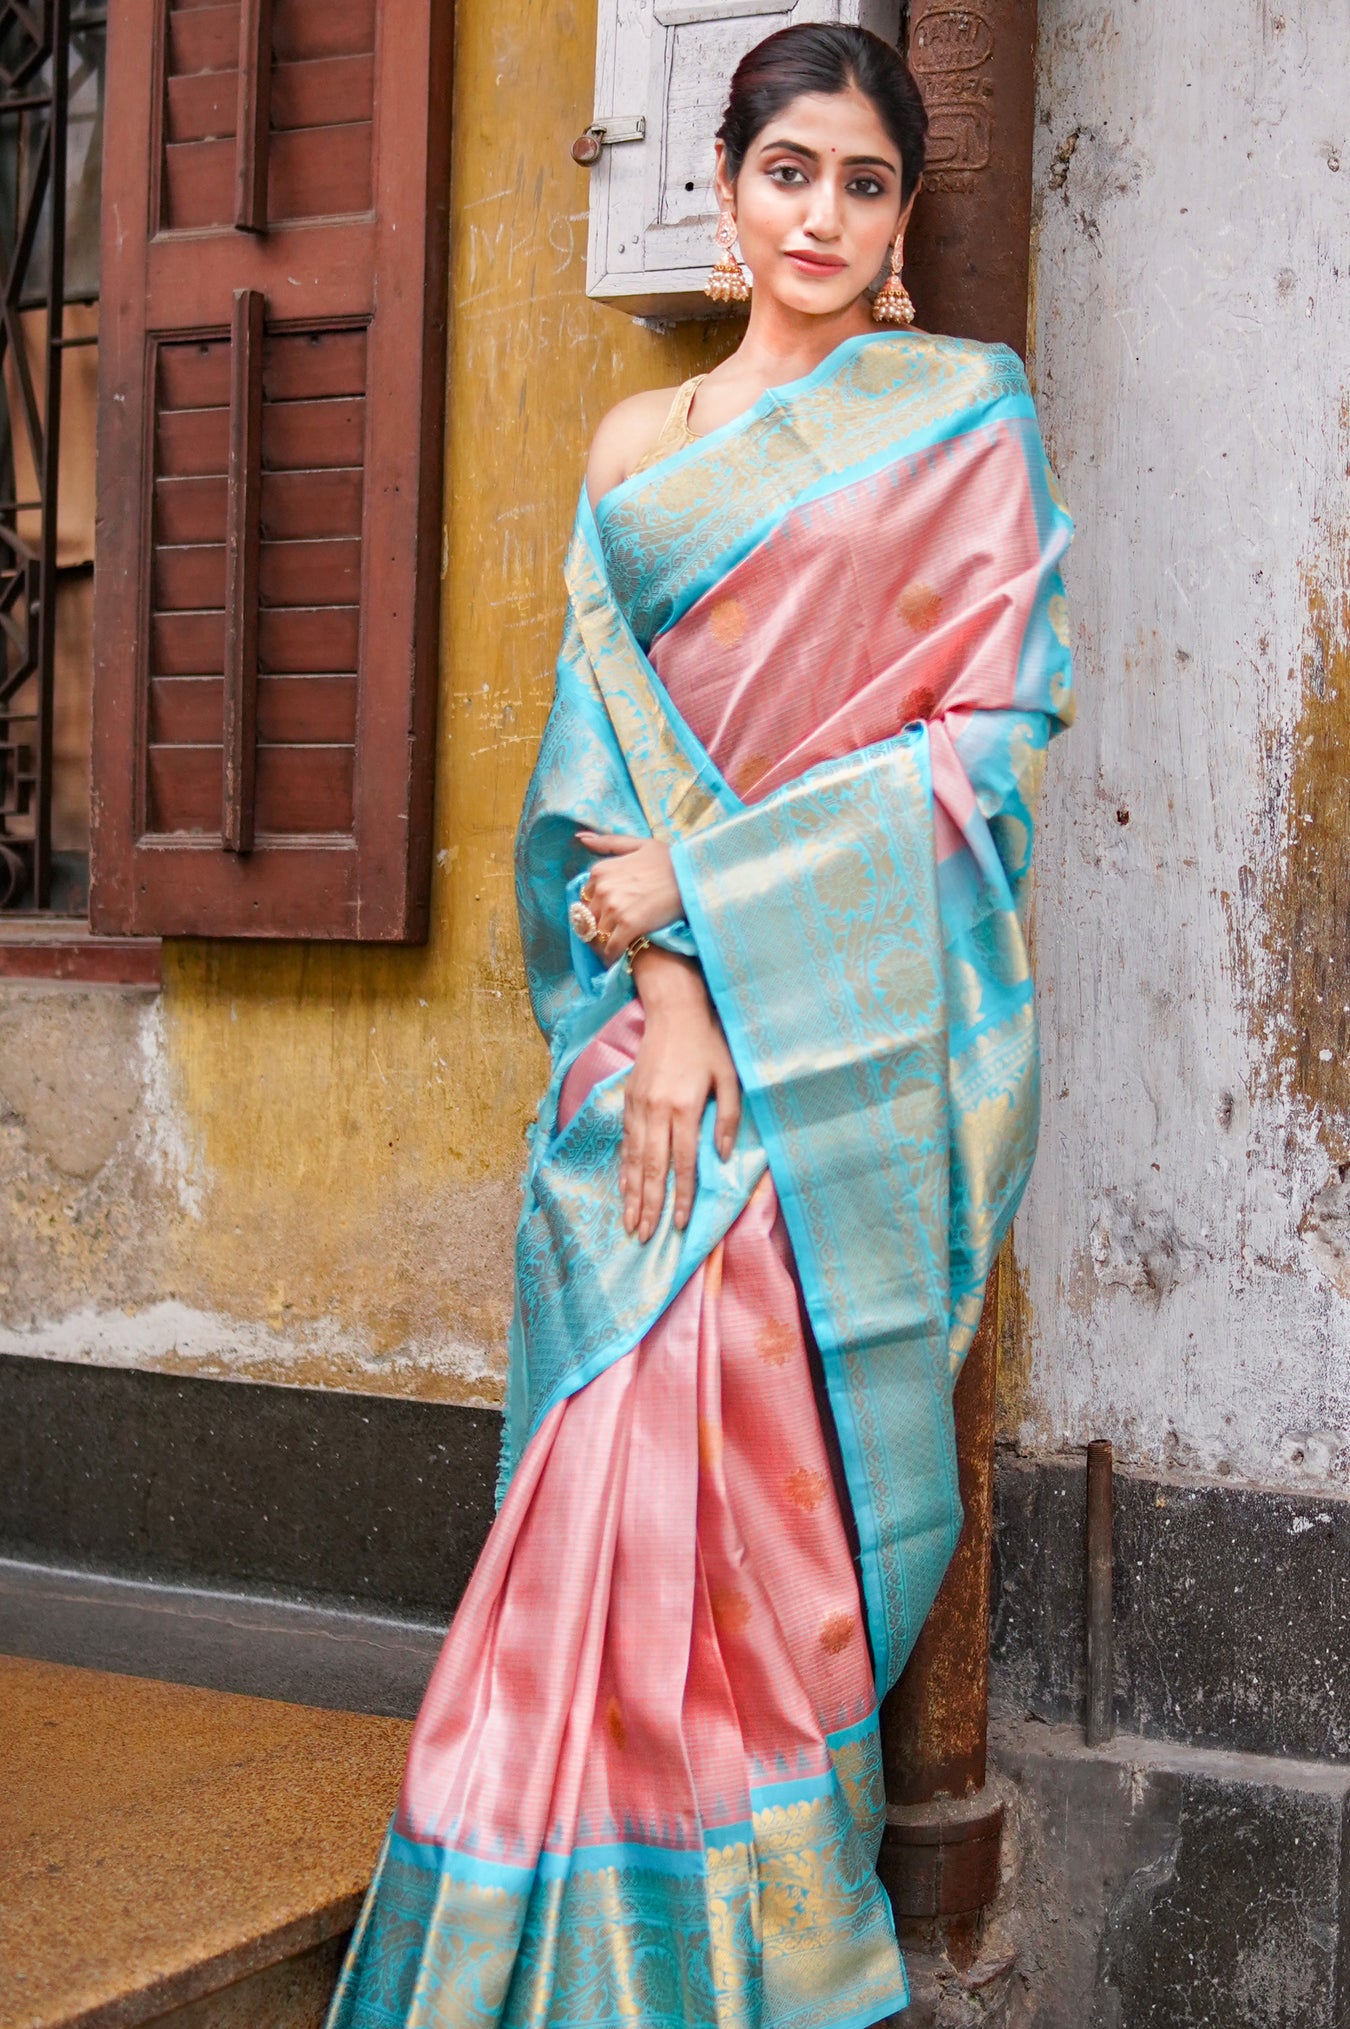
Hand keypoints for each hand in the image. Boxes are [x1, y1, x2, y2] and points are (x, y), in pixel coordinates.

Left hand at [576, 831, 682, 964]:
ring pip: (598, 935)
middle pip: (589, 918)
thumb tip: (580, 838)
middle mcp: (602, 888)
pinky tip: (618, 960)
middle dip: (597, 928)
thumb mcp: (639, 844)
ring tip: (614, 950)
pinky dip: (612, 957)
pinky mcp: (628, 925)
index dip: (595, 910)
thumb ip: (608, 843)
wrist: (692, 876)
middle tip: (611, 937)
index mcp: (600, 870)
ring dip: (603, 944)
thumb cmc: (670, 860)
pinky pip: (611, 948)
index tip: (606, 918)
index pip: (585, 899)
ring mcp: (614, 907)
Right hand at [623, 950, 741, 1241]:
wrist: (673, 1010)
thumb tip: (721, 1157)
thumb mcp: (730, 1077)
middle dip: (650, 1206)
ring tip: (630, 1223)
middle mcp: (657, 1110)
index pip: (683, 1163)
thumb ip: (727, 1118)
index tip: (680, 1224)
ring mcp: (639, 1106)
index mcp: (685, 1107)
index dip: (682, 1196)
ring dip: (631, 1195)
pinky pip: (625, 1143)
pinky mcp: (629, 1099)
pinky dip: (623, 1169)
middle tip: (645, 1237)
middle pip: (652, 1168)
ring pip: (633, 1159)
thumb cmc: (708, 1043)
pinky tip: (623, 1189)